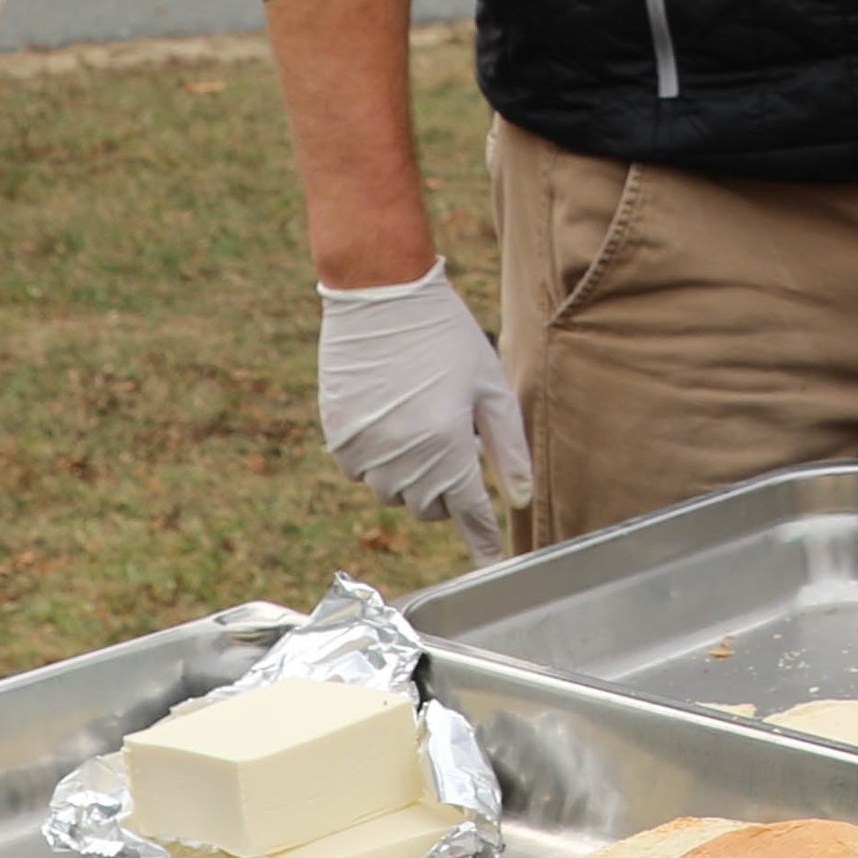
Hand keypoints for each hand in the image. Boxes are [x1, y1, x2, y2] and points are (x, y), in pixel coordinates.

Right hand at [316, 264, 526, 559]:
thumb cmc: (445, 336)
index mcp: (448, 447)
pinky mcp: (338, 437)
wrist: (380, 295)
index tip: (492, 562)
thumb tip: (518, 498)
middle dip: (447, 492)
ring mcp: (366, 450)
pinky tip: (388, 420)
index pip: (470, 511)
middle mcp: (404, 458)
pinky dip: (378, 460)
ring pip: (393, 494)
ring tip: (421, 426)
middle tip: (455, 448)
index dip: (483, 538)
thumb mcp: (490, 386)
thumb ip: (507, 448)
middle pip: (430, 508)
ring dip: (412, 477)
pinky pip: (360, 471)